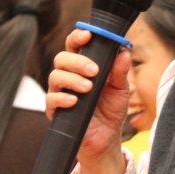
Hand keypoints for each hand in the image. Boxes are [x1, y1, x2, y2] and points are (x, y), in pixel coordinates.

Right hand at [46, 29, 130, 173]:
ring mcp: (60, 93)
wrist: (106, 139)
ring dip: (71, 79)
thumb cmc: (111, 110)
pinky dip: (62, 98)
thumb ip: (120, 71)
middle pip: (62, 58)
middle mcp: (68, 76)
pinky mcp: (55, 111)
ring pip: (55, 76)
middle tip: (93, 71)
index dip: (78, 37)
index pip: (75, 46)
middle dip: (77, 61)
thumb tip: (124, 52)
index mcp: (82, 66)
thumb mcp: (121, 89)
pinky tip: (74, 101)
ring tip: (88, 88)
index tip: (88, 35)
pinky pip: (51, 100)